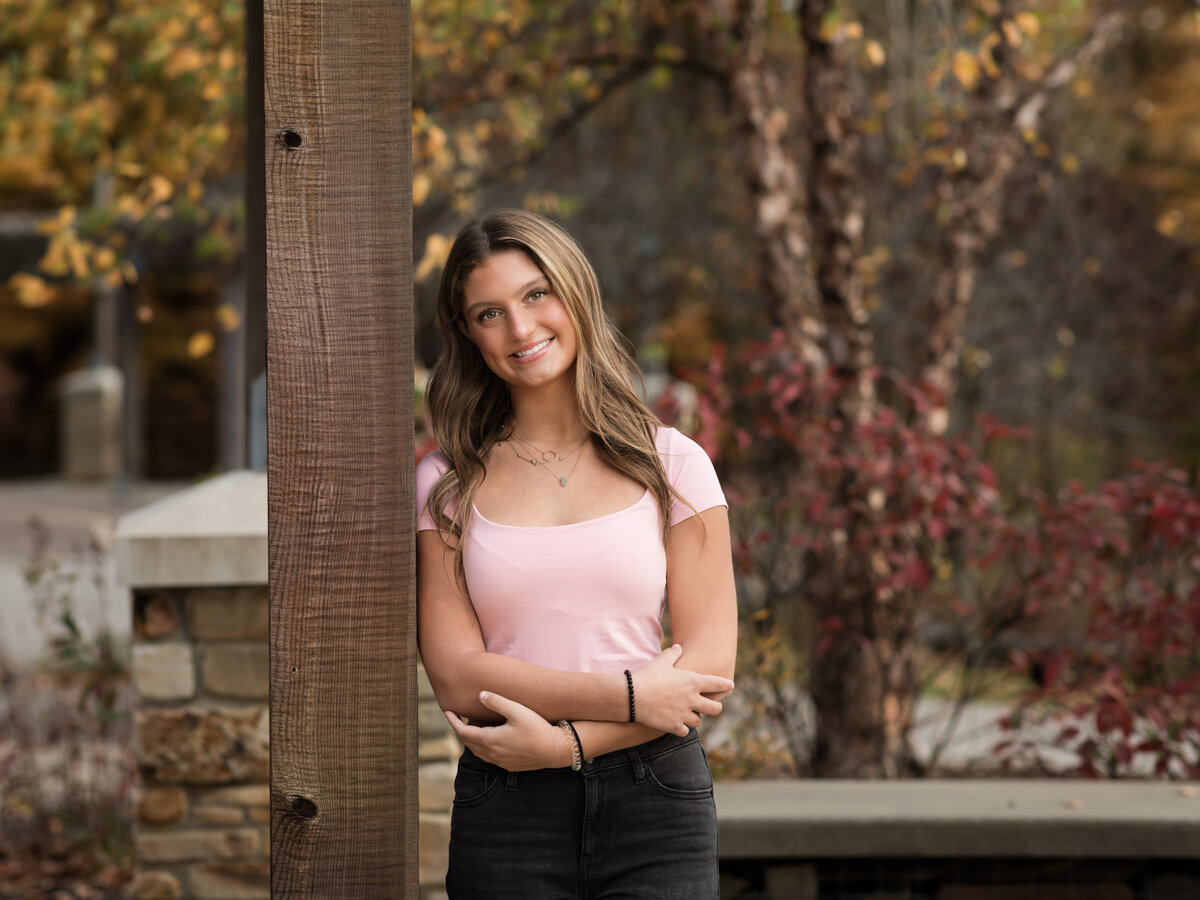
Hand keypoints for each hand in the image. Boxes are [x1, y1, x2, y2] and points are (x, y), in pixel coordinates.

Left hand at [444, 691, 572, 770]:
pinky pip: (488, 757)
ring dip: (471, 739)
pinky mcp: (509, 765)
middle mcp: (492, 754)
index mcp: (490, 740)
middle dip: (461, 730)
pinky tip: (489, 739)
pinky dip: (482, 747)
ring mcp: (501, 762)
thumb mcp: (517, 710)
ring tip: (471, 726)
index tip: (448, 711)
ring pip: (478, 751)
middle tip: (457, 717)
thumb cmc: (537, 728)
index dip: (453, 721)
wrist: (555, 749)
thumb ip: (497, 702)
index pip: (463, 732)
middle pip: (468, 743)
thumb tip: (480, 695)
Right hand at [631, 644, 734, 736]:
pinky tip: (678, 724)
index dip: (726, 685)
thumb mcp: (661, 660)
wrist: (632, 696)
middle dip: (715, 707)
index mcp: (692, 682)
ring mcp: (684, 714)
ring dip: (695, 718)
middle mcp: (692, 699)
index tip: (730, 686)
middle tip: (711, 706)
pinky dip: (682, 728)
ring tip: (689, 714)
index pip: (718, 684)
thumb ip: (673, 653)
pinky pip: (685, 731)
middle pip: (715, 709)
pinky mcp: (674, 726)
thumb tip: (678, 647)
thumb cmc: (647, 675)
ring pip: (699, 721)